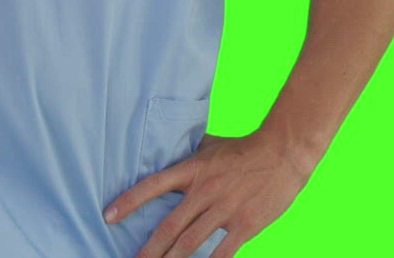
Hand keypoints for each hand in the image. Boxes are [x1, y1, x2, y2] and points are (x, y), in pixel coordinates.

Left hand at [105, 129, 314, 257]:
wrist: (284, 152)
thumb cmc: (244, 148)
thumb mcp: (211, 146)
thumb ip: (189, 155)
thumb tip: (166, 152)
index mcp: (194, 170)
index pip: (153, 185)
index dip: (129, 201)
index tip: (108, 216)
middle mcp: (205, 190)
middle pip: (170, 225)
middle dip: (149, 248)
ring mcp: (225, 209)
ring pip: (191, 242)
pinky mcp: (245, 225)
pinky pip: (223, 253)